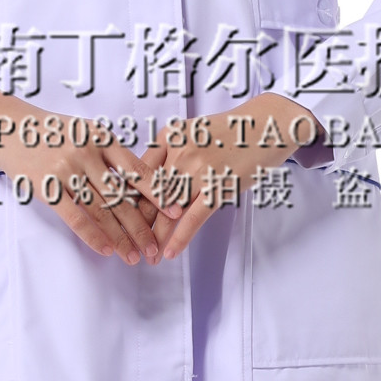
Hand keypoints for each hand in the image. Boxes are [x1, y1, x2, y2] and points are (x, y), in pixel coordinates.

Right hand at [0, 93, 160, 262]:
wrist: (6, 125)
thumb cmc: (48, 131)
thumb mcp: (83, 130)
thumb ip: (108, 152)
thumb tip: (137, 181)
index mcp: (101, 137)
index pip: (137, 170)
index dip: (159, 194)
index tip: (177, 212)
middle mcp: (87, 152)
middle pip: (122, 196)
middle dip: (142, 226)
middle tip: (155, 247)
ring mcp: (67, 170)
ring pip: (102, 210)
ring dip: (120, 237)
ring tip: (134, 255)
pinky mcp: (47, 186)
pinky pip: (76, 217)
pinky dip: (93, 236)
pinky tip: (106, 249)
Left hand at [142, 93, 324, 261]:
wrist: (266, 125)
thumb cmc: (229, 132)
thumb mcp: (191, 132)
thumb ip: (169, 153)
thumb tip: (147, 181)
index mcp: (168, 137)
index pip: (137, 173)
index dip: (124, 198)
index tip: (114, 217)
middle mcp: (179, 152)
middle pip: (148, 194)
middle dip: (135, 222)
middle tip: (125, 243)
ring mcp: (198, 170)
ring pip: (167, 209)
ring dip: (154, 236)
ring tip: (146, 255)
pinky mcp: (218, 186)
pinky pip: (193, 218)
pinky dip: (179, 238)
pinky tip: (170, 252)